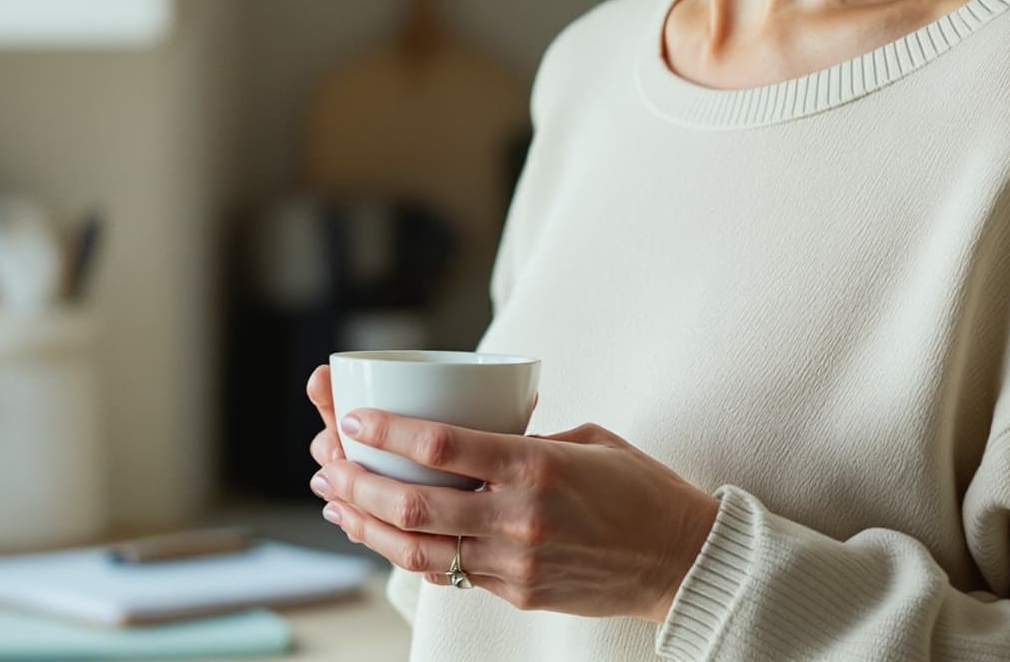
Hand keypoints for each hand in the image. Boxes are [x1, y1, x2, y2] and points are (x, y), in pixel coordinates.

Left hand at [301, 371, 719, 623]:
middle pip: (413, 507)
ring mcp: (515, 562)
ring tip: (334, 499)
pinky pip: (448, 574)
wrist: (682, 560)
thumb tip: (468, 434)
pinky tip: (380, 532)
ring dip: (366, 523)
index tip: (351, 417)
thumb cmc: (639, 488)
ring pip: (418, 550)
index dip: (387, 433)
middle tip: (326, 460)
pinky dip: (406, 552)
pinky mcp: (516, 592)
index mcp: (536, 467)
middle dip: (357, 482)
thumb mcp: (585, 440)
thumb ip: (523, 439)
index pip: (443, 447)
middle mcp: (519, 518)